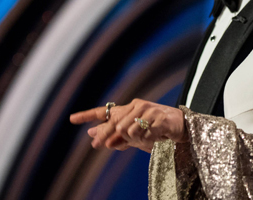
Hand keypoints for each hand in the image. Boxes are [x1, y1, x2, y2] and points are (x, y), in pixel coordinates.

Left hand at [69, 99, 188, 152]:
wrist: (181, 127)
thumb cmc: (156, 130)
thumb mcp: (133, 135)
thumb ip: (114, 134)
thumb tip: (92, 135)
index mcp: (128, 109)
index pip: (104, 112)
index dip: (87, 115)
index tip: (71, 118)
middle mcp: (136, 106)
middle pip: (114, 125)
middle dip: (107, 137)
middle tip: (100, 146)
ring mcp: (148, 110)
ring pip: (129, 130)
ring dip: (135, 140)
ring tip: (147, 139)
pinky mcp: (159, 117)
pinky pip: (145, 133)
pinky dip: (148, 139)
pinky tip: (156, 137)